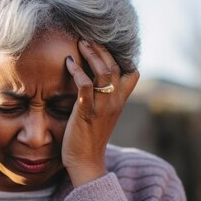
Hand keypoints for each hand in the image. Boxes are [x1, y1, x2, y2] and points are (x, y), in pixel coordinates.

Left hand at [62, 40, 139, 186]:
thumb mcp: (101, 116)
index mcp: (120, 102)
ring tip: (80, 43)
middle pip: (115, 66)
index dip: (120, 57)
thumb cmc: (89, 138)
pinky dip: (77, 70)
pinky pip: (86, 84)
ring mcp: (103, 106)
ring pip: (104, 71)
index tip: (105, 46)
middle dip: (101, 49)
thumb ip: (102, 99)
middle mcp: (115, 101)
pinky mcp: (87, 111)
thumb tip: (93, 83)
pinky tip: (68, 62)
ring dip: (92, 54)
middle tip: (87, 38)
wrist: (86, 162)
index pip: (131, 73)